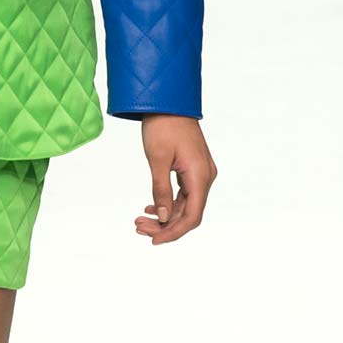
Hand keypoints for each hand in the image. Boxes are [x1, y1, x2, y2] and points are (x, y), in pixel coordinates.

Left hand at [135, 115, 216, 243]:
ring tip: (139, 220)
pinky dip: (167, 204)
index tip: (154, 241)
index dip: (174, 232)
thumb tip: (163, 218)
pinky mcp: (193, 170)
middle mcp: (205, 177)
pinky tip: (150, 208)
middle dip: (164, 226)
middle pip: (188, 214)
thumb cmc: (163, 126)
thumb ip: (161, 190)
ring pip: (184, 205)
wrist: (168, 101)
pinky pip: (183, 194)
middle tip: (138, 227)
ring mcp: (200, 174)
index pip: (192, 216)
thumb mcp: (157, 160)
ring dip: (164, 216)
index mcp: (200, 176)